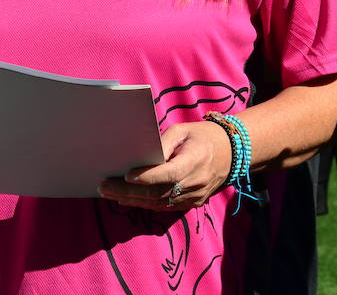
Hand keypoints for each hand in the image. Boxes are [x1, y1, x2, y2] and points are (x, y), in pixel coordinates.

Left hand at [98, 119, 232, 210]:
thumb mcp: (183, 130)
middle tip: (104, 187)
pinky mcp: (193, 203)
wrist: (232, 152)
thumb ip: (163, 143)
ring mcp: (195, 196)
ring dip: (133, 200)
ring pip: (159, 203)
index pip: (169, 174)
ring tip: (109, 194)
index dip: (147, 177)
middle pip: (159, 192)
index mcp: (196, 160)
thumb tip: (141, 157)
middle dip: (128, 191)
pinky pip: (166, 207)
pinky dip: (145, 204)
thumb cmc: (203, 136)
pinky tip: (127, 200)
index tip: (126, 176)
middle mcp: (197, 182)